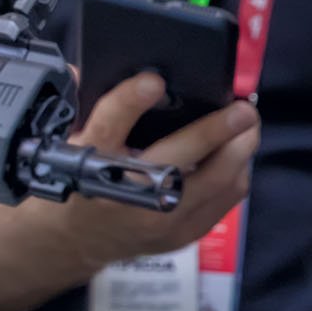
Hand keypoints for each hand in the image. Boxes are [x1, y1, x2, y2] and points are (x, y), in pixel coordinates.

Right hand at [65, 72, 259, 268]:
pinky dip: (235, 173)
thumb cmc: (71, 185)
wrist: (70, 241)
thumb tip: (89, 68)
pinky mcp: (180, 234)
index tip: (153, 82)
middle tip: (241, 109)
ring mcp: (156, 219)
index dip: (130, 101)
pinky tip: (234, 156)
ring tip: (246, 128)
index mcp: (87, 164)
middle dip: (217, 131)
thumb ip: (85, 105)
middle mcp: (123, 195)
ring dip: (238, 151)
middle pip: (179, 159)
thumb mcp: (65, 143)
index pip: (108, 128)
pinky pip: (224, 200)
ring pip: (215, 182)